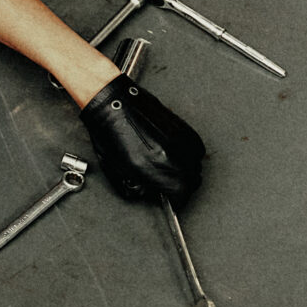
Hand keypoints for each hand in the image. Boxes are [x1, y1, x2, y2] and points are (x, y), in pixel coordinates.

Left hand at [81, 75, 205, 204]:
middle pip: (194, 179)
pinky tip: (177, 154)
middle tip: (173, 188)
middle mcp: (172, 155)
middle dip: (184, 187)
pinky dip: (190, 154)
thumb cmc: (109, 133)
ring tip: (173, 170)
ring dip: (188, 170)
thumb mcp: (115, 171)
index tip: (175, 202)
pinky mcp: (182, 127)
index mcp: (155, 169)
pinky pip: (196, 147)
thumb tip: (147, 192)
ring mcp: (180, 140)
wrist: (113, 104)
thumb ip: (135, 187)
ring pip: (197, 163)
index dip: (179, 201)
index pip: (182, 193)